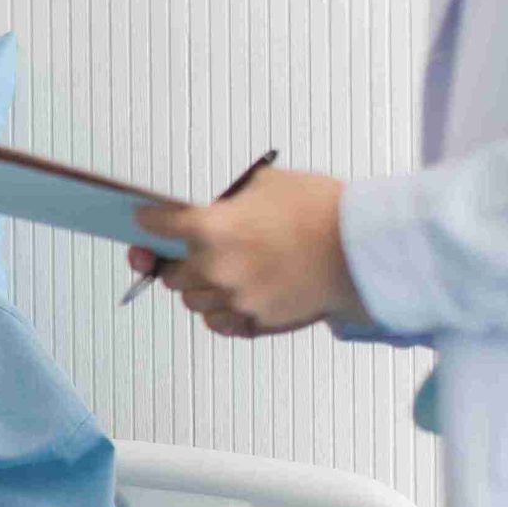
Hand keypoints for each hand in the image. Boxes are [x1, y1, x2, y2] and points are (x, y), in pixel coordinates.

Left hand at [129, 168, 367, 335]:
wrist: (361, 247)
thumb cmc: (322, 210)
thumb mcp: (267, 183)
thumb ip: (230, 198)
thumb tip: (213, 204)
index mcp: (211, 227)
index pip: (157, 225)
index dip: (151, 220)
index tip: (146, 221)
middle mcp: (215, 267)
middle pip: (170, 272)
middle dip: (177, 259)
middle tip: (187, 252)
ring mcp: (234, 298)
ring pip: (192, 301)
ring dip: (199, 287)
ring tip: (217, 273)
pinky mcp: (255, 321)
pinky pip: (219, 323)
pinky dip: (220, 311)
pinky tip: (231, 296)